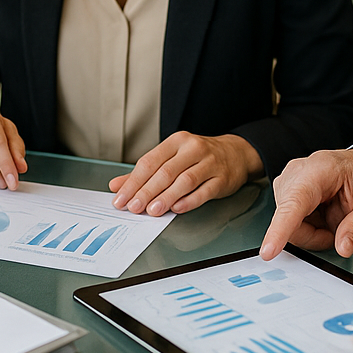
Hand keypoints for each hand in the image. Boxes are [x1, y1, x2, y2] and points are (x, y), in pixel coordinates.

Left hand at [109, 132, 261, 215]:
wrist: (236, 153)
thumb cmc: (198, 157)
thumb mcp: (171, 158)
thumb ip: (144, 173)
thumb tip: (116, 185)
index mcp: (176, 142)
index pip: (149, 161)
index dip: (133, 181)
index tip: (120, 198)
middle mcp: (192, 149)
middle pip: (165, 172)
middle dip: (146, 191)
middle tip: (133, 207)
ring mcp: (209, 163)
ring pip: (184, 181)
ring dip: (166, 197)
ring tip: (152, 210)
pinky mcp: (222, 179)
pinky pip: (204, 191)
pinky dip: (189, 201)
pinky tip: (177, 209)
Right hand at [260, 147, 352, 259]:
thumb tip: (343, 248)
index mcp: (320, 169)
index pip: (295, 202)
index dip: (280, 229)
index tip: (269, 250)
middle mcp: (297, 173)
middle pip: (289, 219)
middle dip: (314, 235)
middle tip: (342, 232)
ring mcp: (289, 182)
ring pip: (288, 225)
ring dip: (312, 234)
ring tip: (335, 221)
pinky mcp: (286, 193)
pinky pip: (289, 224)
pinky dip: (309, 229)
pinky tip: (324, 218)